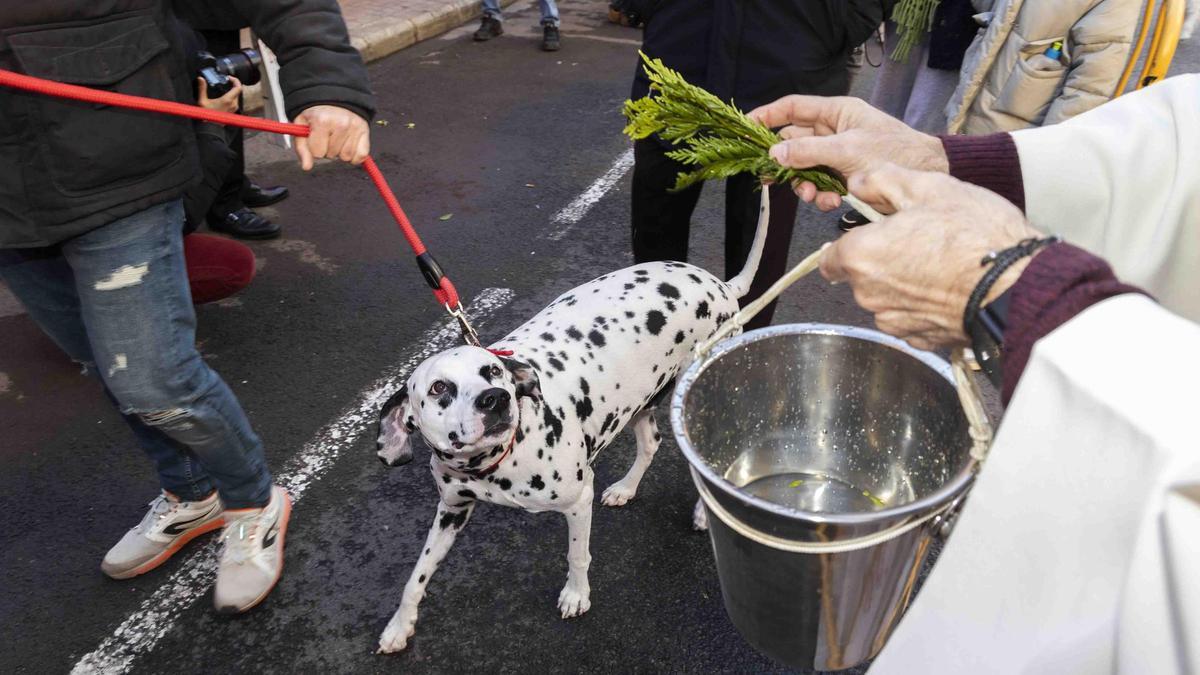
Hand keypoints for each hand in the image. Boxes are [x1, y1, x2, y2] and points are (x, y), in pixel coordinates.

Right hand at [197, 77, 240, 113]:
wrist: (210, 128)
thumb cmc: (207, 116)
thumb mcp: (202, 101)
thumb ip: (202, 89)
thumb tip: (200, 79)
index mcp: (228, 100)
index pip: (238, 87)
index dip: (235, 80)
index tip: (229, 78)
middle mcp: (233, 104)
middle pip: (237, 91)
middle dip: (232, 85)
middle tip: (226, 81)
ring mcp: (234, 108)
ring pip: (236, 96)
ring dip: (232, 91)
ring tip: (224, 87)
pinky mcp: (232, 111)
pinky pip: (234, 101)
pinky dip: (231, 97)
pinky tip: (223, 95)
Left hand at [293, 105, 370, 170]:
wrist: (333, 98)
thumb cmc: (317, 114)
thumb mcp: (302, 127)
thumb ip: (302, 148)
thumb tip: (306, 167)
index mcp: (322, 122)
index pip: (317, 153)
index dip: (314, 148)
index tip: (316, 137)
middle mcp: (340, 124)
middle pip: (332, 156)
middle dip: (327, 149)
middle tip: (327, 136)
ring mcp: (354, 128)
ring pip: (346, 157)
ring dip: (340, 152)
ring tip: (337, 139)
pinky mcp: (364, 131)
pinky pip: (360, 156)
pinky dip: (354, 156)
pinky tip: (348, 146)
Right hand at [747, 95, 948, 211]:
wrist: (926, 176)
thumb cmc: (894, 152)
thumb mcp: (846, 150)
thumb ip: (808, 151)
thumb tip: (774, 153)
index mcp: (836, 112)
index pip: (793, 108)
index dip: (768, 115)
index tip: (746, 125)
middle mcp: (834, 132)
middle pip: (794, 142)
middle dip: (784, 162)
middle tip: (767, 176)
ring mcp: (837, 156)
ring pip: (804, 169)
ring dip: (803, 185)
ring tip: (812, 196)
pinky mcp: (843, 179)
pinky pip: (820, 186)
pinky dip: (821, 196)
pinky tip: (831, 202)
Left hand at [818, 165, 1042, 350]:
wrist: (1017, 285)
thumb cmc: (975, 235)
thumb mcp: (929, 187)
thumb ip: (883, 181)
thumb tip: (859, 182)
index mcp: (861, 256)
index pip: (830, 258)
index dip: (849, 244)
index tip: (872, 235)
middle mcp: (869, 295)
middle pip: (860, 277)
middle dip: (881, 259)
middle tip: (918, 239)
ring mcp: (895, 321)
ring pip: (885, 298)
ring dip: (902, 283)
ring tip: (940, 262)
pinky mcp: (920, 339)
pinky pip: (911, 317)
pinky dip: (923, 304)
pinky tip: (949, 286)